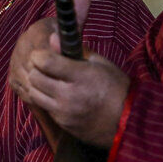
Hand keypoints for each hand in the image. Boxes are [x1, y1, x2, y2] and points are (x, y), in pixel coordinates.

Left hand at [9, 0, 130, 148]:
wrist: (128, 123)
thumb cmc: (117, 88)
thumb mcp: (101, 64)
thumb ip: (75, 50)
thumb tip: (52, 38)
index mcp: (81, 76)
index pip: (45, 61)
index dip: (40, 55)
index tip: (43, 54)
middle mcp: (69, 95)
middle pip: (34, 77)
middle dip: (36, 69)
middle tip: (45, 67)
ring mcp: (64, 112)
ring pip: (34, 94)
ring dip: (37, 85)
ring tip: (50, 81)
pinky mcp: (63, 124)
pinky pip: (44, 108)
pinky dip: (46, 100)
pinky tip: (58, 96)